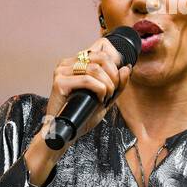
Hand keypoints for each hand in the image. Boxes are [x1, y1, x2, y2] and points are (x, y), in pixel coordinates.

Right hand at [38, 37, 133, 151]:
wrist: (66, 132)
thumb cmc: (83, 114)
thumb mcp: (106, 97)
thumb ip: (117, 84)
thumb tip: (126, 68)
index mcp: (75, 62)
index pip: (102, 53)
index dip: (115, 68)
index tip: (116, 85)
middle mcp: (67, 63)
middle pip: (101, 58)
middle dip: (113, 75)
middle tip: (112, 91)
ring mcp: (61, 71)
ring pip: (95, 68)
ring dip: (107, 84)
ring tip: (106, 97)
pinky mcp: (59, 82)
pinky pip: (87, 80)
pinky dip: (99, 89)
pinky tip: (100, 99)